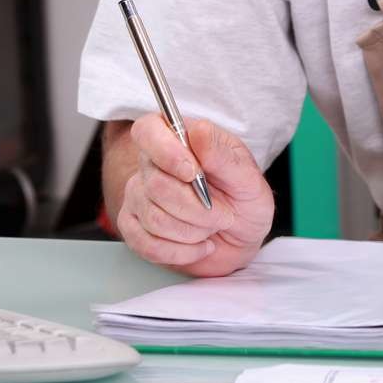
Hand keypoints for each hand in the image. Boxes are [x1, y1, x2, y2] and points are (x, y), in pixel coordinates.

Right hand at [116, 113, 274, 276]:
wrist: (241, 238)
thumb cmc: (243, 200)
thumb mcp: (248, 177)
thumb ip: (223, 154)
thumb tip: (198, 131)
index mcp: (177, 140)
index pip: (147, 131)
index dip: (165, 152)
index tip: (193, 172)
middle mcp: (151, 165)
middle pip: (155, 184)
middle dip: (196, 207)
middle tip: (223, 214)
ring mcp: (138, 196)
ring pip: (154, 218)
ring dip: (193, 231)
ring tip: (211, 227)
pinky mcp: (134, 228)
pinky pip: (147, 244)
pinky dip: (181, 251)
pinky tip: (199, 246)